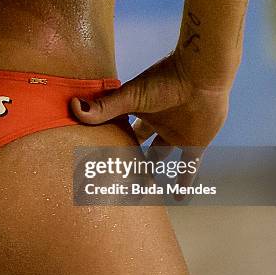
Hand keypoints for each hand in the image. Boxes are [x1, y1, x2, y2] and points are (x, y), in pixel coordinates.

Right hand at [71, 52, 229, 197]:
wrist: (201, 76)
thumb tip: (74, 107)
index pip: (121, 130)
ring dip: (153, 170)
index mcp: (139, 111)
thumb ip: (104, 107)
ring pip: (161, 155)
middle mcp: (155, 123)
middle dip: (129, 158)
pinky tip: (179, 198)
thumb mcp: (131, 97)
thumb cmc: (165, 80)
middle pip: (139, 145)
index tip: (95, 158)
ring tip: (143, 189)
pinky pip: (189, 167)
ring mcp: (175, 134)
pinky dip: (184, 181)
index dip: (110, 142)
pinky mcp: (195, 143)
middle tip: (117, 177)